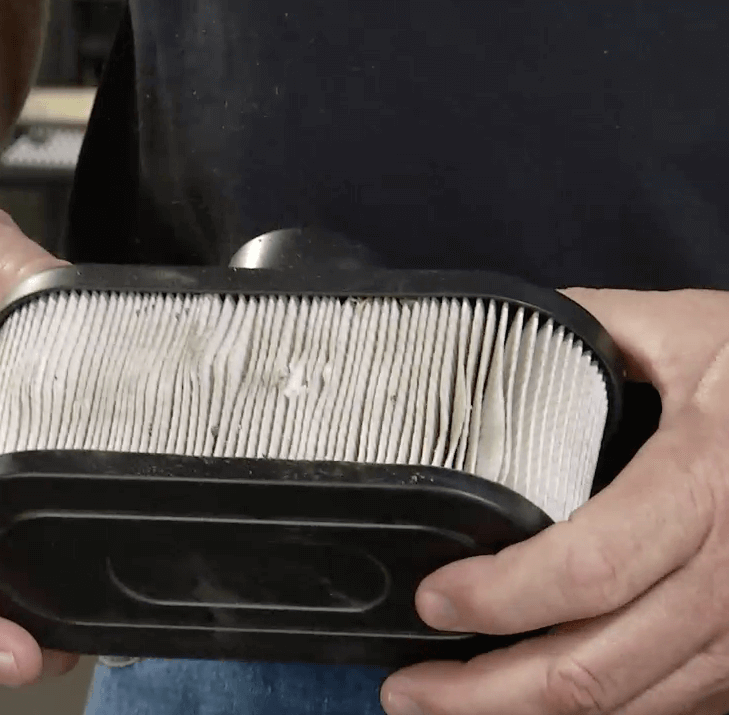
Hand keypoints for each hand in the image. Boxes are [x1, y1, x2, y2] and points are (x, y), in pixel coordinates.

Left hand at [381, 288, 728, 714]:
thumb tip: (486, 332)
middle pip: (593, 671)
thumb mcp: (692, 331)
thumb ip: (588, 331)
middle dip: (482, 696)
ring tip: (446, 706)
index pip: (587, 570)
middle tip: (407, 689)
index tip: (434, 599)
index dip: (499, 599)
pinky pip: (670, 710)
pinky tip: (530, 705)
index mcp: (705, 485)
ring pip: (628, 708)